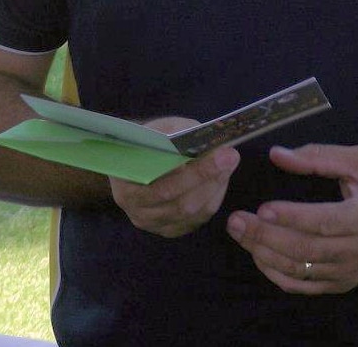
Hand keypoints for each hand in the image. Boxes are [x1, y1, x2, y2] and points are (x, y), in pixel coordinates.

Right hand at [109, 116, 240, 237]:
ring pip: (191, 213)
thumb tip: (212, 142)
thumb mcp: (159, 129)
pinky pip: (196, 220)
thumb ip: (181, 134)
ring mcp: (153, 223)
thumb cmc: (148, 142)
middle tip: (231, 157)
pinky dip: (212, 198)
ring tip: (228, 165)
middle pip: (180, 203)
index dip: (194, 173)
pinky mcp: (168, 229)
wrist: (133, 159)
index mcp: (126, 185)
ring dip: (214, 187)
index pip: (162, 186)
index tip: (219, 153)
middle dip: (209, 178)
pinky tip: (220, 180)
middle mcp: (137, 210)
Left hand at [226, 143, 357, 293]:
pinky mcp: (343, 285)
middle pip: (306, 250)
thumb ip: (319, 156)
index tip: (262, 207)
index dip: (292, 217)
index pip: (324, 221)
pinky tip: (259, 255)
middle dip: (266, 236)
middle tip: (235, 221)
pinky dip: (277, 274)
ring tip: (240, 234)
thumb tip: (277, 155)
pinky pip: (304, 287)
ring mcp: (350, 273)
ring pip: (301, 271)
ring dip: (266, 254)